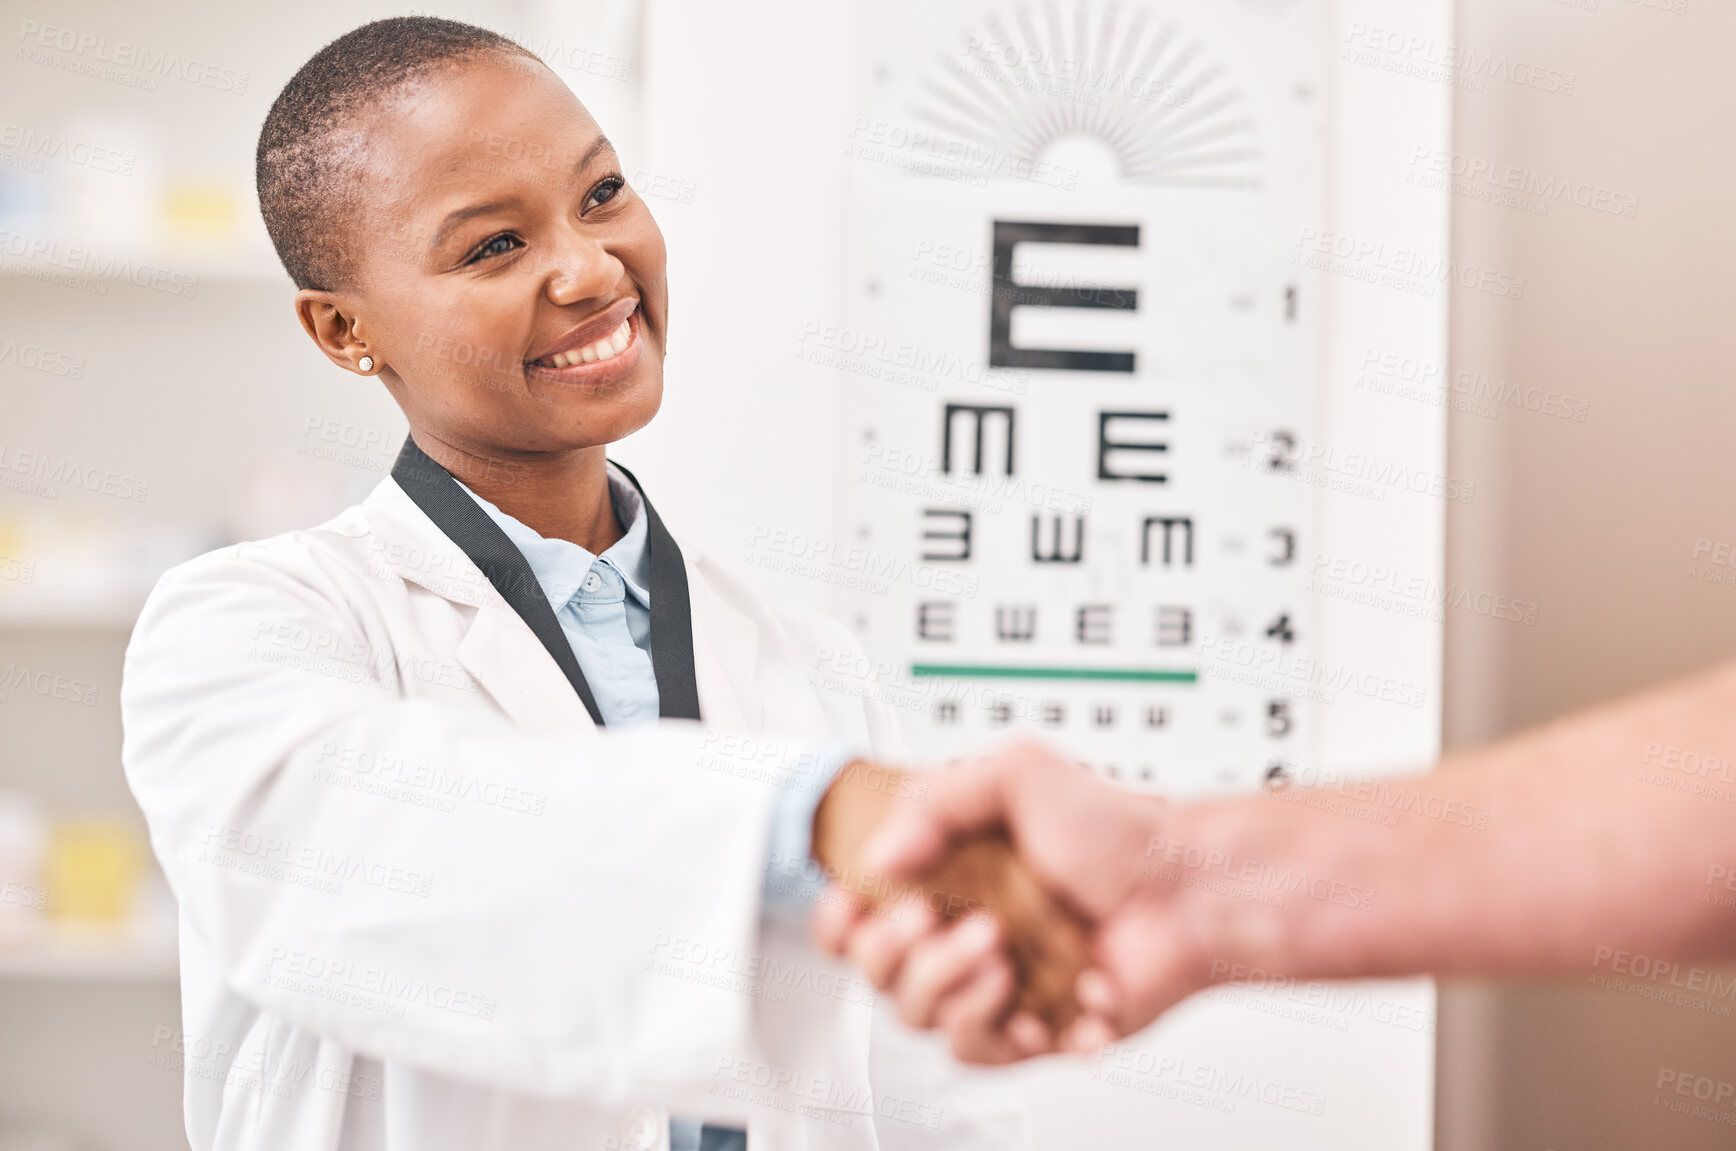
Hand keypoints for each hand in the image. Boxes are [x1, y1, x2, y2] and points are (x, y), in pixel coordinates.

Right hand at [812, 741, 1211, 1061]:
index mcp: (942, 876)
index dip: (841, 919)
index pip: (855, 915)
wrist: (1186, 893)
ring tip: (1005, 955)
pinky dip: (1006, 1030)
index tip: (859, 902)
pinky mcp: (1027, 1029)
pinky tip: (1038, 1003)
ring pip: (920, 1018)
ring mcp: (990, 984)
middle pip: (877, 974)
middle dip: (906, 953)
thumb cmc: (1118, 834)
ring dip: (955, 988)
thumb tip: (882, 855)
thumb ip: (937, 798)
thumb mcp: (1020, 775)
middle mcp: (957, 932)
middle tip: (956, 921)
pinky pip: (983, 1053)